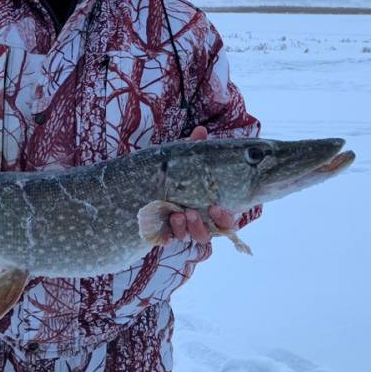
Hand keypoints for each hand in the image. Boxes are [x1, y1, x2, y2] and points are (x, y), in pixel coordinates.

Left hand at [168, 125, 234, 243]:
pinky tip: (163, 233)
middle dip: (200, 225)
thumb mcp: (184, 162)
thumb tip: (201, 131)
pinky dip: (165, 238)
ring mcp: (180, 229)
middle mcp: (197, 221)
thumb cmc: (175, 174)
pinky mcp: (162, 233)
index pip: (225, 221)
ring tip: (176, 214)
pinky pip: (166, 240)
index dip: (224, 218)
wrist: (144, 185)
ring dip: (184, 229)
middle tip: (191, 212)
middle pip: (206, 234)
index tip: (216, 207)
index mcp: (209, 206)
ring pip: (188, 237)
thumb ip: (194, 150)